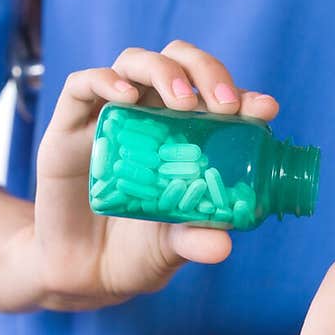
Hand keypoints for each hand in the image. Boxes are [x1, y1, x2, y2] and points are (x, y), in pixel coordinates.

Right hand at [25, 40, 278, 308]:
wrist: (81, 273)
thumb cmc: (136, 252)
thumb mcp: (172, 248)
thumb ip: (194, 239)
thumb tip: (223, 246)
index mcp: (185, 133)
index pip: (216, 96)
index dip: (243, 95)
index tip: (264, 109)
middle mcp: (150, 113)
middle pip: (178, 61)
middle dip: (205, 71)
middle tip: (224, 105)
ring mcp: (109, 115)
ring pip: (135, 62)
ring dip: (164, 72)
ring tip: (183, 103)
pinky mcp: (69, 126)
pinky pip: (82, 85)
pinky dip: (105, 81)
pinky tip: (126, 98)